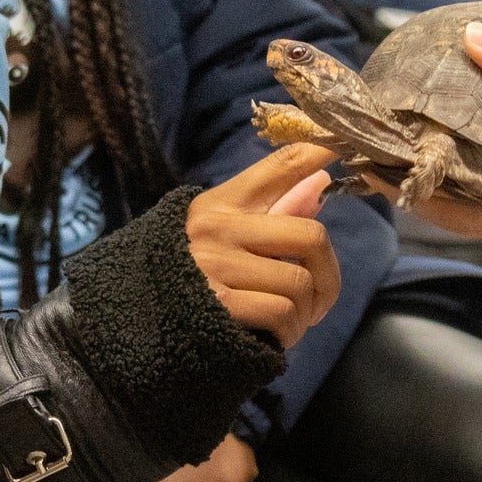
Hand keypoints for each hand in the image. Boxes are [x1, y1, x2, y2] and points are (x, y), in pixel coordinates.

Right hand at [188, 144, 341, 346]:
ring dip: (304, 314)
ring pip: (299, 283)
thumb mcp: (225, 237)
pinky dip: (289, 333)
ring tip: (287, 323)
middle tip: (319, 299)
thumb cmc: (190, 279)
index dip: (320, 149)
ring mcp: (215, 264)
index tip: (346, 145)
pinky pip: (281, 313)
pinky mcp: (217, 304)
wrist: (134, 324)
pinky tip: (275, 336)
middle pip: (310, 236)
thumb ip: (276, 210)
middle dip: (328, 276)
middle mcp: (217, 227)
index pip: (281, 165)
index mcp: (220, 204)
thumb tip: (322, 179)